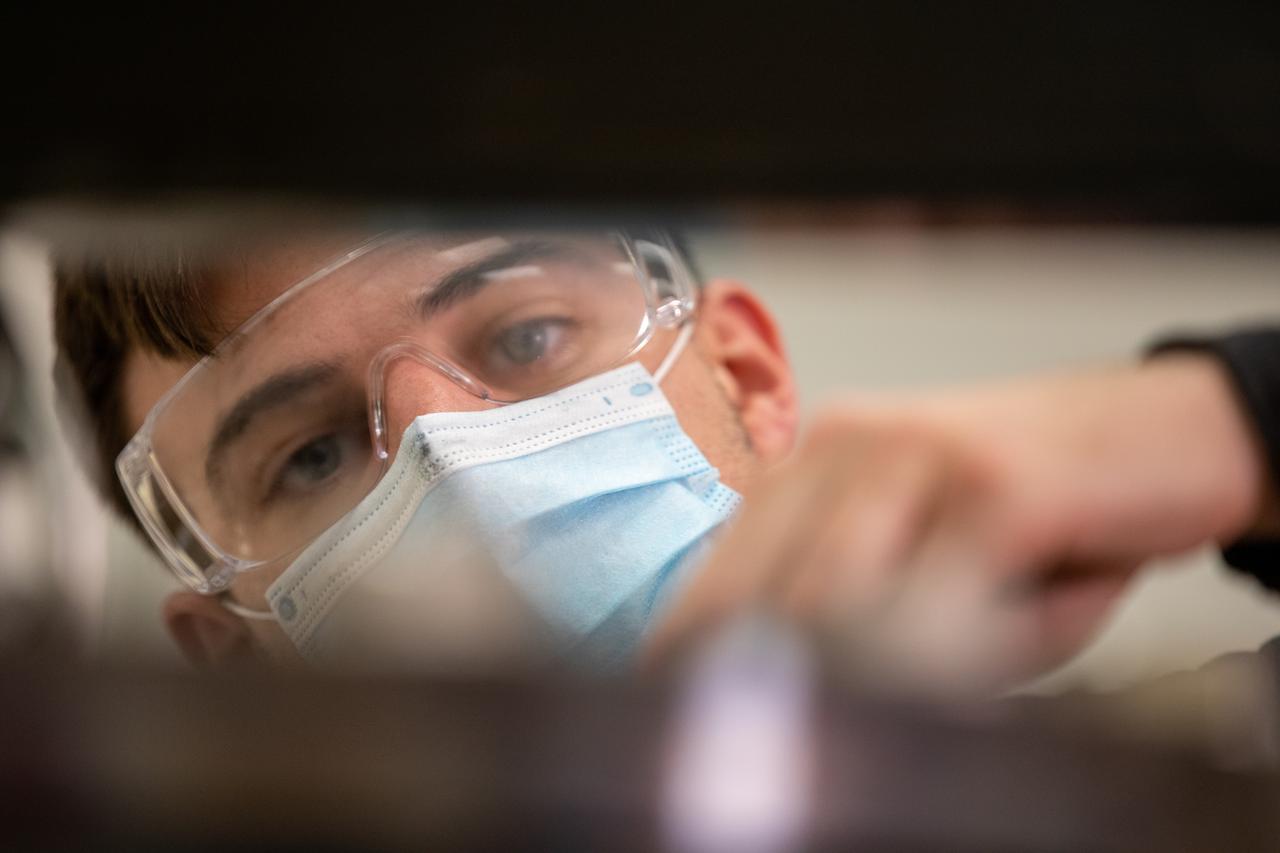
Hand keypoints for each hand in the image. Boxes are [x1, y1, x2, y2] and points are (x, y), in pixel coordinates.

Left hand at [646, 355, 1269, 689]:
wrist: (1162, 433)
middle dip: (786, 675)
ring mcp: (921, 456)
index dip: (696, 651)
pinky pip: (953, 600)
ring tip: (940, 669)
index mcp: (813, 462)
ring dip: (888, 664)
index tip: (676, 702)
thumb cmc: (1035, 507)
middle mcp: (849, 446)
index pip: (726, 571)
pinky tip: (999, 640)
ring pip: (847, 599)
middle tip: (813, 726)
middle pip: (775, 596)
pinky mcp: (1001, 485)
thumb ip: (856, 607)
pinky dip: (969, 648)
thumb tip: (779, 685)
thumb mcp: (929, 555)